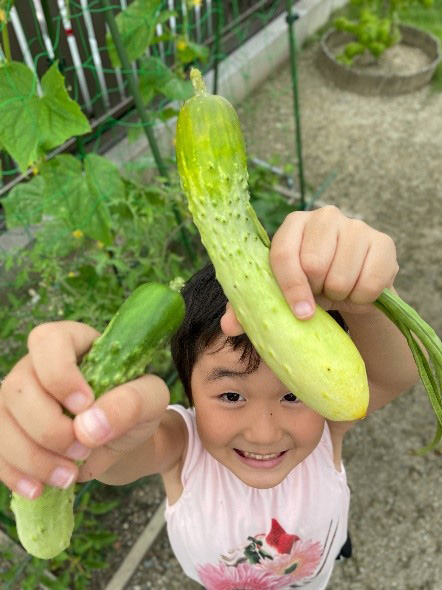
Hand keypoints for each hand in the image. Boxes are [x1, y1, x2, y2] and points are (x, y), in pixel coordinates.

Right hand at [0, 321, 168, 498]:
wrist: (123, 439)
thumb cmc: (135, 407)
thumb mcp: (150, 399)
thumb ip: (130, 403)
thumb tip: (89, 426)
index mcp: (73, 342)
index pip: (48, 342)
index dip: (59, 375)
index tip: (84, 405)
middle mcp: (36, 365)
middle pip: (18, 387)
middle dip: (49, 428)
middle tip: (83, 448)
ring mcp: (17, 398)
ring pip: (1, 421)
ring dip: (32, 457)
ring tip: (68, 475)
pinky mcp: (9, 430)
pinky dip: (16, 474)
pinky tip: (39, 488)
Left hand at [221, 205, 398, 334]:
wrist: (352, 287)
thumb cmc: (309, 288)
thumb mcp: (279, 296)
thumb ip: (249, 308)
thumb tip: (227, 326)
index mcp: (293, 224)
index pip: (283, 254)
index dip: (290, 287)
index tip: (300, 314)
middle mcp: (324, 216)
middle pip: (314, 264)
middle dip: (316, 291)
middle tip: (319, 295)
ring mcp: (356, 225)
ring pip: (342, 276)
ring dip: (339, 295)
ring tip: (337, 291)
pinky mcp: (383, 242)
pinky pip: (370, 282)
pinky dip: (363, 297)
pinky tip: (358, 290)